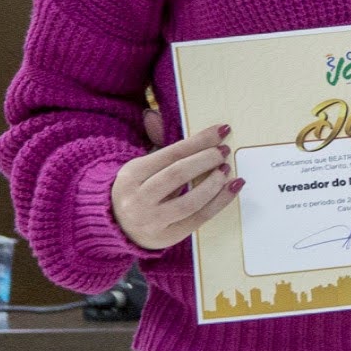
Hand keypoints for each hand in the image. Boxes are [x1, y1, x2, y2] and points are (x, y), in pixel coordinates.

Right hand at [109, 123, 241, 252]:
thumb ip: (155, 141)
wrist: (117, 227)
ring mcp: (152, 220)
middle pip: (178, 175)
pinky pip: (200, 217)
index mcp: (130, 175)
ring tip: (226, 169)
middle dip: (205, 159)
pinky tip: (233, 187)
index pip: (170, 154)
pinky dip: (221, 201)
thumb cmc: (137, 189)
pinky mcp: (168, 236)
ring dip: (214, 183)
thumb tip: (153, 114)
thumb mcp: (141, 166)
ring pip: (190, 200)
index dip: (198, 141)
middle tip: (224, 150)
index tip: (221, 130)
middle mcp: (137, 199)